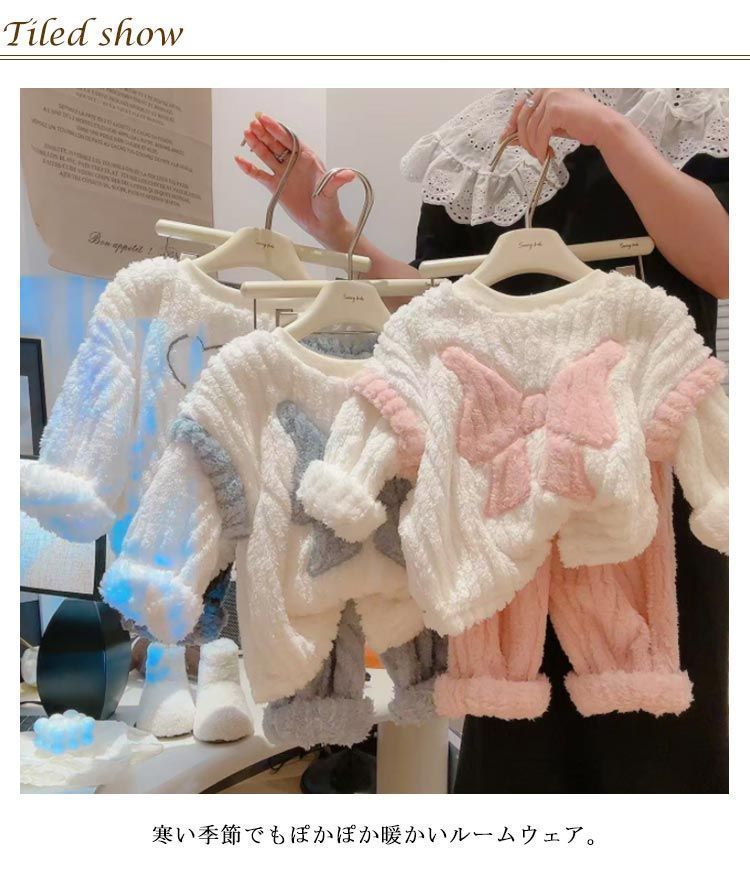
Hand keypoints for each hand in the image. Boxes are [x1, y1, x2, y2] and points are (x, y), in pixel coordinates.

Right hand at [234, 112, 355, 247]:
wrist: (322, 224)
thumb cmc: (329, 206)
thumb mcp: (331, 191)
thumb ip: (335, 181)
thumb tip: (348, 174)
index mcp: (307, 159)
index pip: (290, 140)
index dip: (278, 129)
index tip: (266, 120)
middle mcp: (294, 163)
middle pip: (276, 144)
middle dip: (265, 133)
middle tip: (253, 123)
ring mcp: (283, 174)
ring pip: (267, 155)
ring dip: (256, 145)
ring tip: (246, 134)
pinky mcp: (275, 187)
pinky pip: (260, 175)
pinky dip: (250, 168)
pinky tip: (240, 160)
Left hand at [501, 89, 617, 163]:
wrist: (603, 126)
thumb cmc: (582, 123)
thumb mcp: (553, 123)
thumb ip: (534, 125)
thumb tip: (511, 136)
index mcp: (547, 88)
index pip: (521, 105)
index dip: (512, 123)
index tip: (507, 138)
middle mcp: (548, 89)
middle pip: (523, 117)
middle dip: (523, 139)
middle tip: (529, 152)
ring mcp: (551, 97)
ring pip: (530, 128)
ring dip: (533, 146)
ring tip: (541, 155)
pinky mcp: (555, 109)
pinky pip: (539, 134)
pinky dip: (540, 148)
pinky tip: (546, 154)